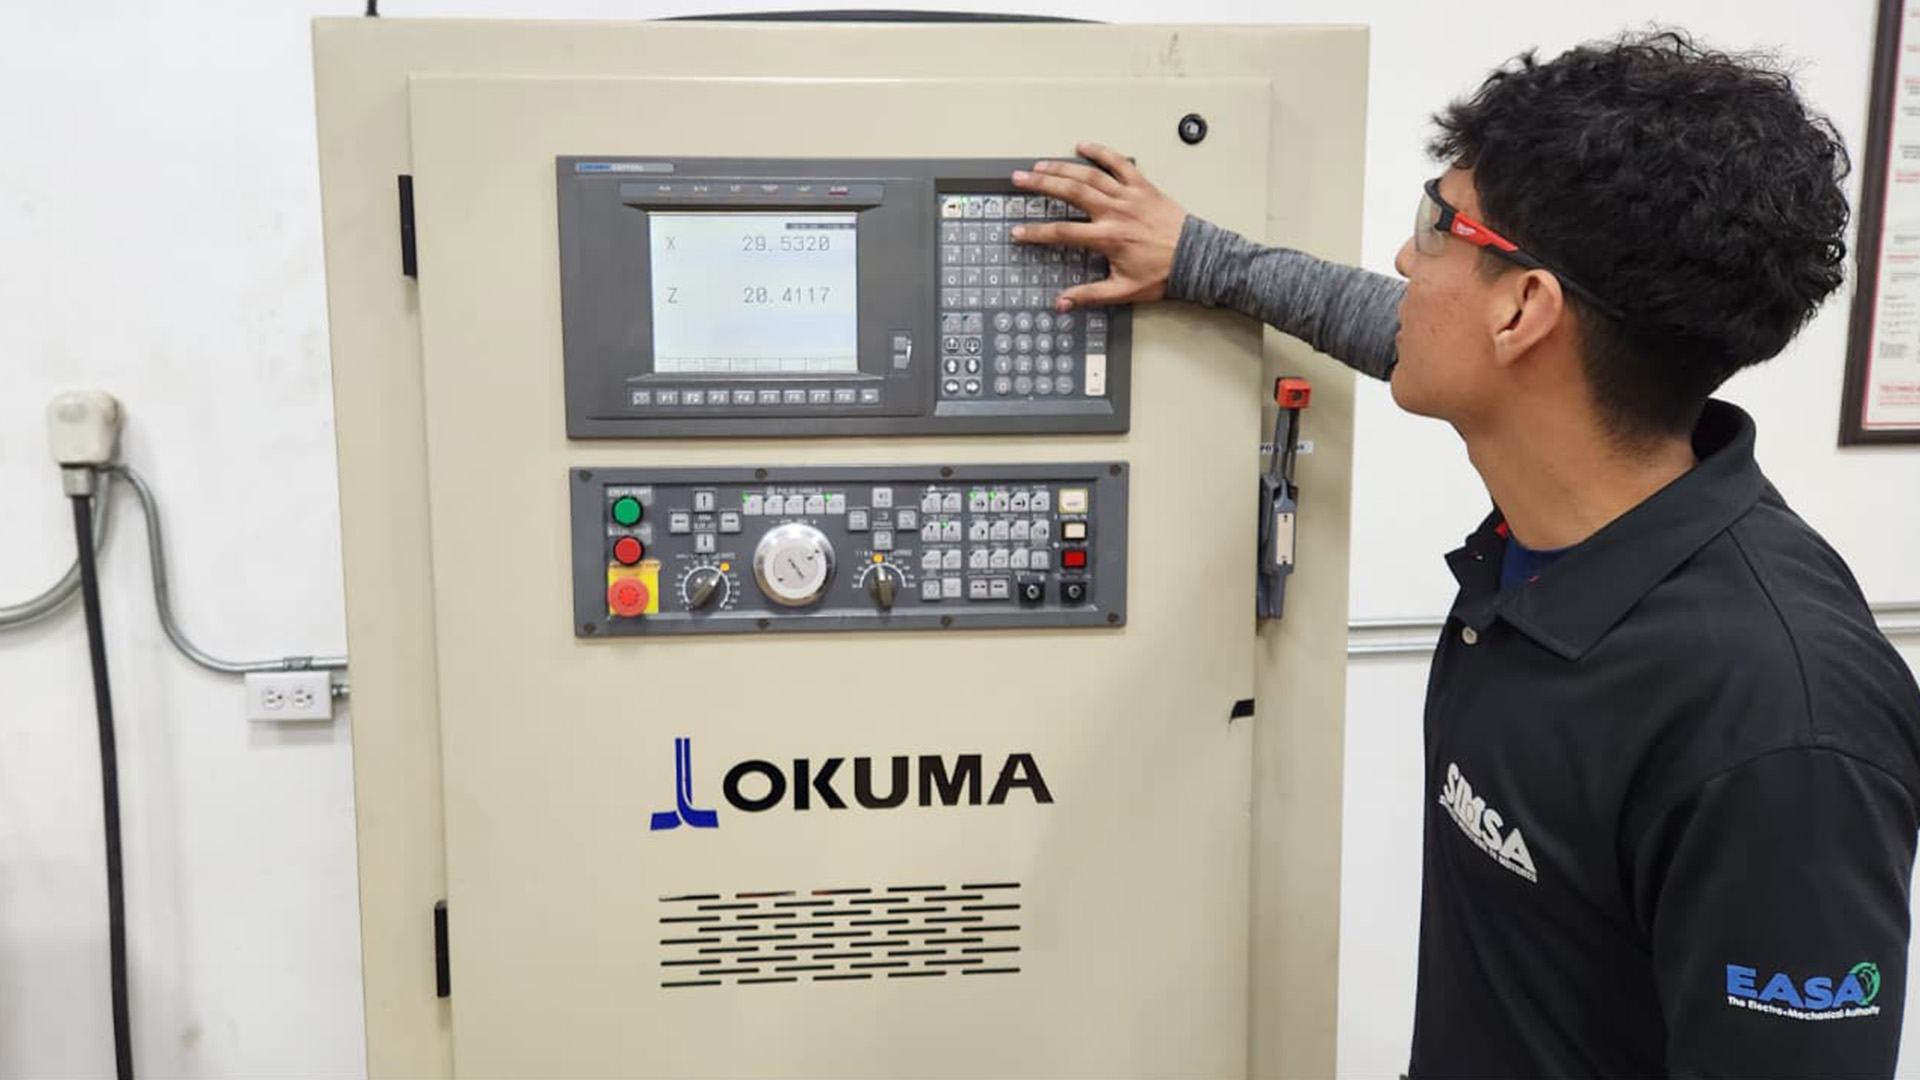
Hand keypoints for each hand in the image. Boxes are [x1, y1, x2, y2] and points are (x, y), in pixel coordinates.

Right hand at [1011, 142, 1189, 311]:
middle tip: (1020, 179)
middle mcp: (1116, 212)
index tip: (1019, 232)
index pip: (1063, 233)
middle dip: (1041, 185)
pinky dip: (1101, 153)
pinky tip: (1083, 146)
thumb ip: (1090, 294)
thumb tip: (1064, 302)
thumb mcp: (1124, 290)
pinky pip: (1119, 164)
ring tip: (1041, 165)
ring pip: (1089, 175)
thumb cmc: (1163, 273)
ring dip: (1062, 168)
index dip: (1037, 233)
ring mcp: (1129, 196)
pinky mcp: (1143, 187)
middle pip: (1070, 192)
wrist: (1195, 259)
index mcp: (1109, 238)